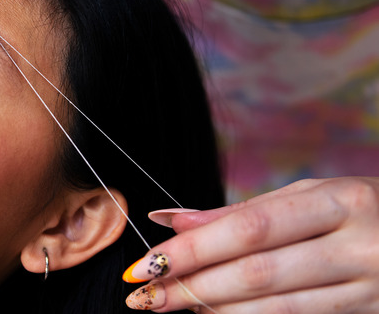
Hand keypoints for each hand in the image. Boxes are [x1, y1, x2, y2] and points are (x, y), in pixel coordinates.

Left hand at [123, 177, 378, 312]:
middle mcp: (359, 246)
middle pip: (257, 273)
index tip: (144, 264)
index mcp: (341, 202)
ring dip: (214, 310)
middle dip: (191, 287)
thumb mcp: (310, 197)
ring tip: (171, 305)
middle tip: (145, 296)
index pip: (249, 229)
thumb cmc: (360, 212)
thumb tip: (170, 220)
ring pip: (276, 308)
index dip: (192, 249)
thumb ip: (241, 212)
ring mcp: (370, 288)